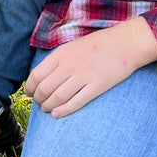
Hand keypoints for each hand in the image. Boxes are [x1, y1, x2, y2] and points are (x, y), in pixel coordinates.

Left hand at [24, 17, 156, 117]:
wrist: (126, 43)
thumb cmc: (98, 44)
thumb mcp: (73, 46)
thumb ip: (58, 60)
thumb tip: (43, 77)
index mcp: (61, 54)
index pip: (36, 75)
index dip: (30, 88)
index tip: (30, 94)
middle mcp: (70, 65)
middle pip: (45, 89)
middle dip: (38, 100)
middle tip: (39, 104)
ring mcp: (83, 76)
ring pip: (58, 97)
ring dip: (49, 106)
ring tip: (47, 109)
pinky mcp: (97, 86)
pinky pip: (76, 102)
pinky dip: (64, 110)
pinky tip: (57, 114)